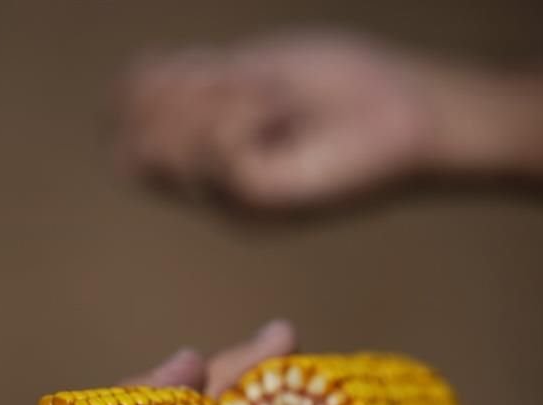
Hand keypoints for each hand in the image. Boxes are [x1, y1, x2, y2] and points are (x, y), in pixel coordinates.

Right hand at [113, 33, 437, 208]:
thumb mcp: (255, 71)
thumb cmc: (348, 87)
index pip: (125, 134)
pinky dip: (244, 110)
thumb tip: (136, 83)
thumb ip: (197, 82)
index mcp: (209, 157)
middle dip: (171, 100)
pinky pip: (217, 151)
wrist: (417, 113)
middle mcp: (213, 190)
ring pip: (168, 153)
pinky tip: (286, 108)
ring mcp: (236, 203)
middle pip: (131, 155)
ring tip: (273, 95)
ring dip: (211, 100)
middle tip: (241, 81)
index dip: (141, 90)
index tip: (207, 64)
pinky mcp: (264, 202)